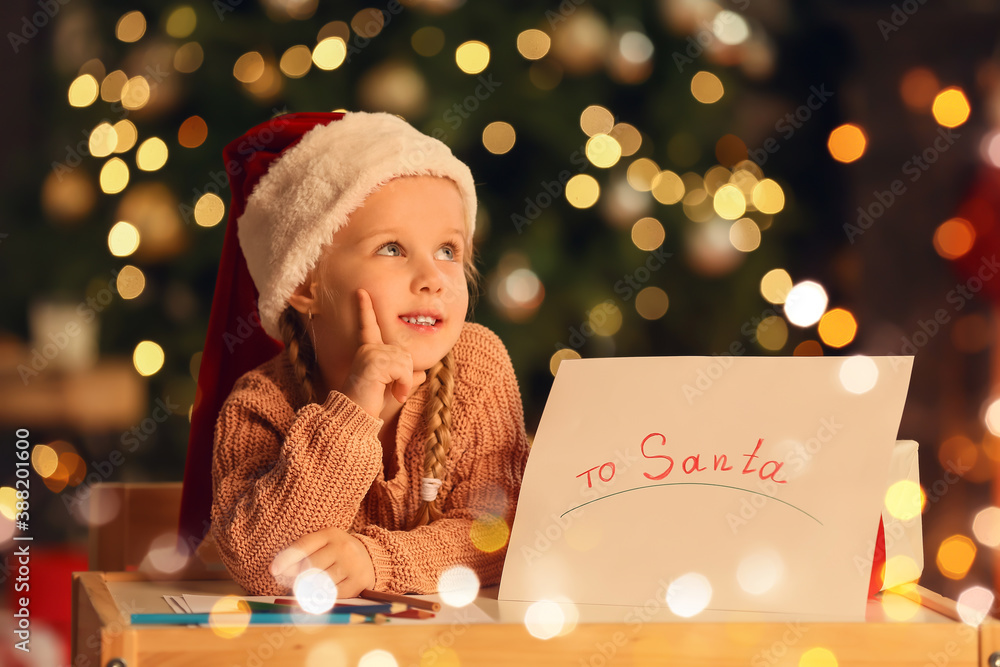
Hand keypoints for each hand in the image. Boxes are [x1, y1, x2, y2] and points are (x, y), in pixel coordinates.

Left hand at [269, 526, 375, 598]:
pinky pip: (332, 595)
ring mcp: (352, 564)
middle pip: (309, 567)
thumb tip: (281, 573)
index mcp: (330, 534)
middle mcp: (343, 547)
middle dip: (298, 578)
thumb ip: (302, 555)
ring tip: (312, 587)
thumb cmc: (338, 553)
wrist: (371, 558)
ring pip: (319, 582)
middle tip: (296, 583)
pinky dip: (325, 596)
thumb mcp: (322, 545)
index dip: (286, 559)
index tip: (273, 570)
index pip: (303, 546)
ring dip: (311, 589)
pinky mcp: (358, 581)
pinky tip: (327, 591)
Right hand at [341, 289, 426, 416]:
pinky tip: (395, 394)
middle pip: (404, 352)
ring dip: (405, 381)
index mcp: (368, 351)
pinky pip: (403, 369)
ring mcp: (370, 353)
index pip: (370, 327)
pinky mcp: (374, 361)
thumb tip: (422, 373)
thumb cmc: (372, 404)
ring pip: (406, 360)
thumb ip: (407, 377)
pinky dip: (404, 384)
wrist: (355, 417)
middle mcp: (368, 348)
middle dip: (406, 374)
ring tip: (393, 393)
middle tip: (395, 392)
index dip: (365, 309)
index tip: (361, 291)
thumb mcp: (394, 388)